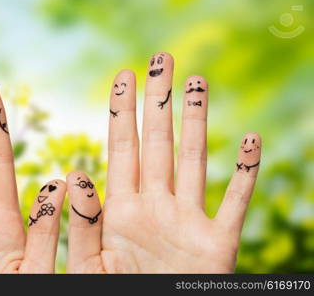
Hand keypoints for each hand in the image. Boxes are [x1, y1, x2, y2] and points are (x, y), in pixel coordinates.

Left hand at [66, 53, 261, 272]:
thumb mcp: (90, 266)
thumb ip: (83, 223)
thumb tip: (74, 175)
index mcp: (122, 210)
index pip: (122, 148)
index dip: (122, 111)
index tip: (122, 76)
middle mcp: (155, 207)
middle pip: (158, 143)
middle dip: (159, 101)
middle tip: (161, 59)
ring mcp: (187, 222)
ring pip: (194, 160)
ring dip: (198, 122)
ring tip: (198, 83)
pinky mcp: (218, 244)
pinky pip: (236, 202)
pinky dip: (246, 173)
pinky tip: (250, 141)